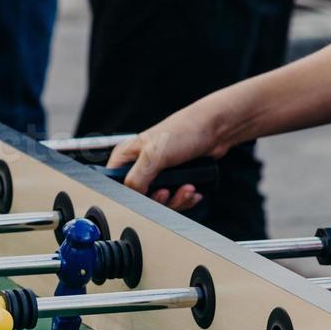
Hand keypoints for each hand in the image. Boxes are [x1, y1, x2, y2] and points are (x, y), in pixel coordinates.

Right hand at [106, 102, 232, 210]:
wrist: (215, 129)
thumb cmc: (183, 131)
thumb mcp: (153, 156)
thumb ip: (136, 179)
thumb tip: (131, 196)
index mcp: (126, 157)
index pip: (115, 184)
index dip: (128, 195)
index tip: (143, 198)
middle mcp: (140, 166)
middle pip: (140, 197)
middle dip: (159, 200)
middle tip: (168, 192)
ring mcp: (158, 173)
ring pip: (159, 200)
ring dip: (176, 200)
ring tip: (187, 189)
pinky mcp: (174, 178)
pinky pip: (175, 198)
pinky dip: (185, 198)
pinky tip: (192, 191)